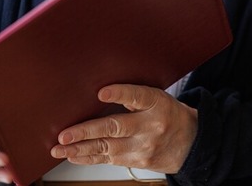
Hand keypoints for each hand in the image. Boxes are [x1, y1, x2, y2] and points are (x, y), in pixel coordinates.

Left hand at [51, 84, 197, 173]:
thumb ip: (134, 95)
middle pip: (116, 128)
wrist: (190, 143)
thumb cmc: (168, 114)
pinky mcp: (137, 161)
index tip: (101, 92)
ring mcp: (143, 147)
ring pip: (107, 148)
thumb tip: (100, 90)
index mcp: (156, 103)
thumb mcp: (158, 98)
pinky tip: (73, 156)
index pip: (138, 96)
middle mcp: (150, 126)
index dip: (120, 93)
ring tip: (61, 148)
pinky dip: (89, 158)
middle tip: (65, 135)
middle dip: (87, 132)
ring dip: (81, 149)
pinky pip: (108, 160)